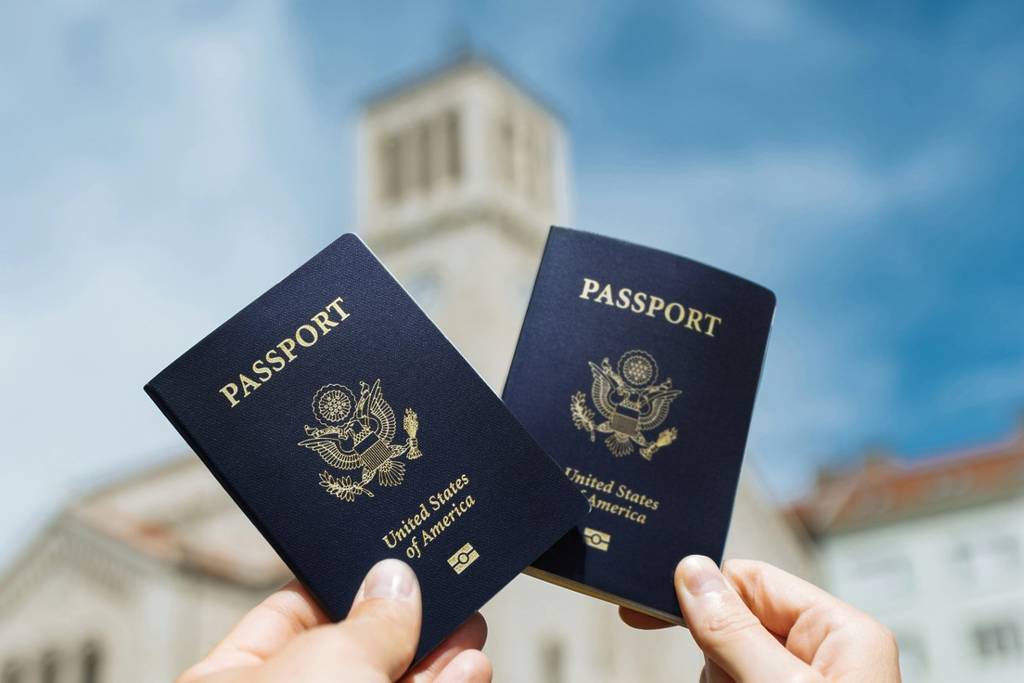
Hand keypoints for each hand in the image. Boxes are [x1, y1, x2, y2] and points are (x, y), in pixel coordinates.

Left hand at [180, 559, 491, 682]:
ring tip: (469, 631)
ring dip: (437, 663)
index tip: (394, 563)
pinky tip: (468, 671)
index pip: (292, 617)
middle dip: (405, 625)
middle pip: (352, 655)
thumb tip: (395, 581)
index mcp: (231, 682)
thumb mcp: (326, 667)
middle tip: (447, 592)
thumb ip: (369, 621)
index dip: (345, 586)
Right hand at [620, 556, 900, 681]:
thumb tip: (691, 570)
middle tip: (725, 682)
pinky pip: (729, 680)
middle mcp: (825, 656)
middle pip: (733, 623)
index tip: (645, 603)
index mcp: (842, 632)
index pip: (753, 581)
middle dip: (712, 653)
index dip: (702, 591)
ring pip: (724, 662)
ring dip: (715, 678)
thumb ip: (735, 632)